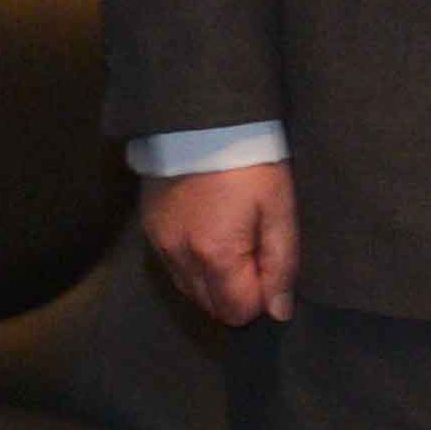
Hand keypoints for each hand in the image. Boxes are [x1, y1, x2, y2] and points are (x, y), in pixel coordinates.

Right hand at [147, 158, 295, 325]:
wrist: (204, 118)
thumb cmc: (252, 162)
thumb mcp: (280, 208)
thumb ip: (281, 263)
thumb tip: (278, 311)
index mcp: (216, 255)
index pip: (237, 311)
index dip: (261, 298)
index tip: (270, 265)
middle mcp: (180, 257)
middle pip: (210, 306)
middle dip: (236, 293)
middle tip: (255, 252)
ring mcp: (159, 243)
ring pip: (189, 288)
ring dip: (213, 279)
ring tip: (233, 239)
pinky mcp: (148, 226)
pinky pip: (171, 265)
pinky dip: (192, 262)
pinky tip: (208, 232)